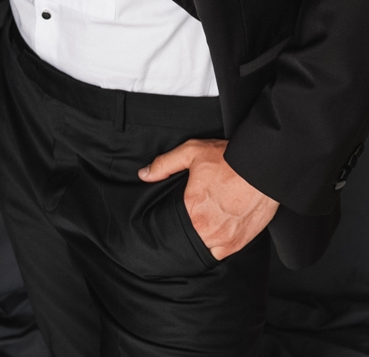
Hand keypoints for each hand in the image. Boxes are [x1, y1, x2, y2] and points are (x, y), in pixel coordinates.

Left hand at [138, 138, 278, 258]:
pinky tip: (210, 238)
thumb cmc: (229, 160)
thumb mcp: (191, 152)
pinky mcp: (239, 243)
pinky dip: (214, 248)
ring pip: (202, 250)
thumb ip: (164, 164)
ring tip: (195, 232)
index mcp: (192, 208)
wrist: (263, 168)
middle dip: (182, 234)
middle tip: (182, 225)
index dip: (167, 223)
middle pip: (186, 240)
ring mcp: (224, 239)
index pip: (171, 225)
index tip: (167, 220)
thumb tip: (144, 175)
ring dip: (198, 243)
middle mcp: (207, 229)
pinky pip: (220, 255)